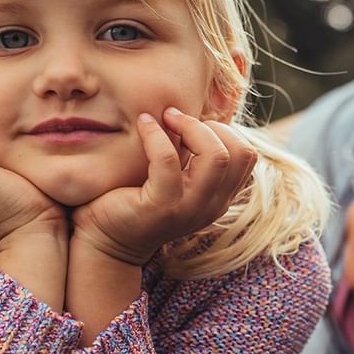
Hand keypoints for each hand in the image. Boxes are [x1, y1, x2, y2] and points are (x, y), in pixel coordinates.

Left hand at [71, 107, 255, 265]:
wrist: (106, 241)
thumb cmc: (136, 200)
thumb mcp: (175, 177)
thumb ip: (190, 155)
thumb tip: (191, 112)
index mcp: (220, 198)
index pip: (247, 156)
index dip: (225, 131)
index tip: (192, 123)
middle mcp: (212, 206)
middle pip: (238, 153)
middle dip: (209, 126)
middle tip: (176, 117)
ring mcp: (189, 209)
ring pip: (216, 157)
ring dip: (190, 127)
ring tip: (165, 118)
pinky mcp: (161, 207)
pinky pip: (168, 160)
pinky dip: (156, 135)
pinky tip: (143, 124)